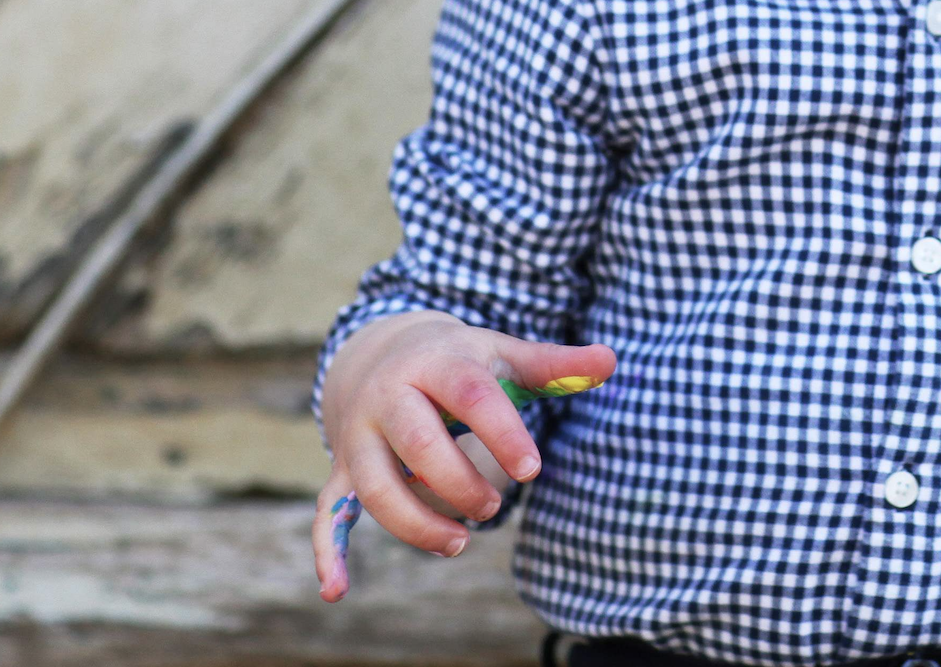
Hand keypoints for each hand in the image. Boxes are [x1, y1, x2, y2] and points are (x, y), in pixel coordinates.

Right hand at [310, 311, 614, 600]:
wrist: (382, 351)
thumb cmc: (460, 362)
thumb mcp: (504, 354)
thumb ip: (555, 365)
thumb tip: (612, 360)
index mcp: (436, 362)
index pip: (470, 394)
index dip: (503, 433)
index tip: (533, 470)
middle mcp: (389, 396)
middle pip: (419, 443)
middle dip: (460, 483)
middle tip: (495, 506)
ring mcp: (360, 435)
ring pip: (378, 486)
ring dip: (417, 523)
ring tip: (460, 542)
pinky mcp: (344, 469)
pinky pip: (329, 512)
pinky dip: (329, 552)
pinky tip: (336, 591)